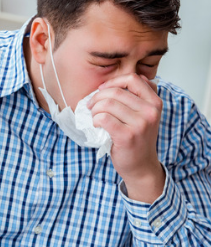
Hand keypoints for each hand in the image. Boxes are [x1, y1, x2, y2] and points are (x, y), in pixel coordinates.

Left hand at [87, 73, 164, 202]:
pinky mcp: (127, 136)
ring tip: (94, 117)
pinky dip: (95, 120)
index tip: (102, 90)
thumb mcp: (144, 115)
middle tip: (91, 106)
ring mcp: (140, 124)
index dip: (113, 82)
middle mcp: (150, 111)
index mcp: (155, 102)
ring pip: (107, 104)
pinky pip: (103, 118)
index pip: (132, 79)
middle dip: (97, 97)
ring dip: (94, 110)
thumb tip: (116, 82)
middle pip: (116, 92)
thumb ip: (137, 97)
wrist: (141, 166)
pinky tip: (96, 125)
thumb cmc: (138, 139)